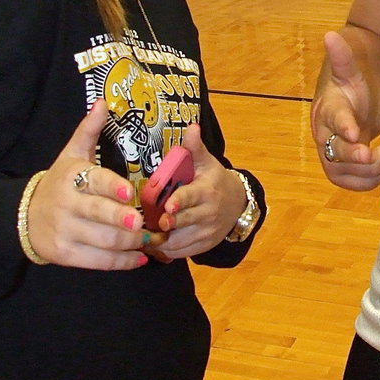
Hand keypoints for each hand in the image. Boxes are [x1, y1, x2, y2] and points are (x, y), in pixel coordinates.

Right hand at [27, 99, 155, 269]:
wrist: (24, 216)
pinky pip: (99, 261)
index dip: (112, 187)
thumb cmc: (59, 182)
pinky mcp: (66, 255)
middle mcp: (67, 205)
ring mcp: (65, 231)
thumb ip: (88, 131)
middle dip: (124, 221)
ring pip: (104, 241)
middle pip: (100, 215)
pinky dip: (123, 262)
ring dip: (132, 243)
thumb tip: (102, 102)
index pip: (94, 182)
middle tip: (145, 224)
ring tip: (151, 239)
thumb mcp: (70, 155)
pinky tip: (140, 258)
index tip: (130, 192)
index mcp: (72, 177)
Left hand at [150, 123, 247, 256]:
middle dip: (164, 225)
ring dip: (160, 240)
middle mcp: (208, 213)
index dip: (179, 202)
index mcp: (206, 191)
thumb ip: (194, 147)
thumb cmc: (213, 180)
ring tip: (142, 234)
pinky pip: (181, 252)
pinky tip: (152, 244)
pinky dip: (165, 250)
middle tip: (143, 224)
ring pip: (179, 241)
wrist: (236, 204)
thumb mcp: (205, 162)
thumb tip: (192, 127)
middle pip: (182, 221)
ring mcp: (206, 232)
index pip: (191, 197)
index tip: (167, 206)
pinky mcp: (203, 245)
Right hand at [311, 31, 379, 191]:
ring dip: (374, 167)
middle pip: (335, 155)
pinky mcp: (343, 172)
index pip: (334, 120)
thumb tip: (331, 35)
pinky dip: (374, 179)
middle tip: (375, 154)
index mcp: (328, 110)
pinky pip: (356, 185)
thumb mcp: (350, 72)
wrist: (350, 107)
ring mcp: (332, 157)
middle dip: (357, 157)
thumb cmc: (350, 90)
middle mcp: (325, 137)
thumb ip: (342, 57)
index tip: (356, 134)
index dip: (344, 127)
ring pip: (349, 175)